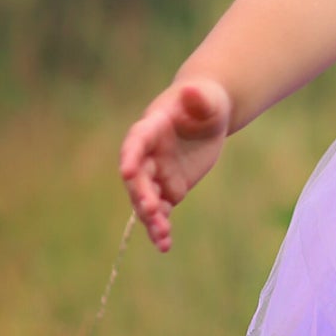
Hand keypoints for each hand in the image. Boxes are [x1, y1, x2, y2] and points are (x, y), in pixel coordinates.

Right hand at [119, 77, 231, 252]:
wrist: (208, 114)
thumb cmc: (205, 100)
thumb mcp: (207, 97)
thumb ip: (197, 97)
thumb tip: (191, 89)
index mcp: (152, 128)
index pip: (137, 142)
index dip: (131, 156)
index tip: (127, 171)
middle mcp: (148, 154)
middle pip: (139, 177)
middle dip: (142, 193)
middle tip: (150, 209)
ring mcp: (157, 174)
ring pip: (147, 199)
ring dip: (150, 217)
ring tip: (161, 236)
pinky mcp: (170, 189)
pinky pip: (161, 210)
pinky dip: (161, 227)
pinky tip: (165, 245)